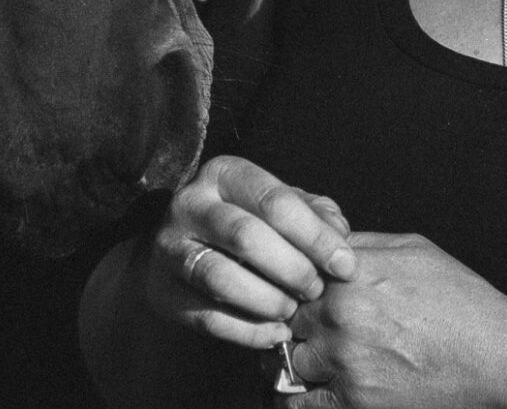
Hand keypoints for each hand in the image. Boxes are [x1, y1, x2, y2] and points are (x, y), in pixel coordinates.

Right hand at [143, 155, 358, 349]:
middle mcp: (190, 203)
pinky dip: (247, 331)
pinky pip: (206, 317)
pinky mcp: (161, 291)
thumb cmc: (244, 220)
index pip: (275, 201)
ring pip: (220, 277)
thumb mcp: (276, 203)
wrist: (175, 246)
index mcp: (224, 173)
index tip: (345, 265)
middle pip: (245, 236)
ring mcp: (169, 247)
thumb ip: (313, 213)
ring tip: (292, 310)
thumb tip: (339, 236)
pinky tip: (274, 334)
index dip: (315, 236)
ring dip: (266, 300)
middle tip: (316, 290)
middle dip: (291, 268)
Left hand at [286, 233, 506, 408]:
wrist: (494, 353)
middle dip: (297, 324)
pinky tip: (321, 388)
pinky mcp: (354, 401)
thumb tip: (327, 242)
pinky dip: (303, 397)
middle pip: (286, 319)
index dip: (296, 285)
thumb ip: (361, 246)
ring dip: (302, 361)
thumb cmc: (460, 300)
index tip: (302, 293)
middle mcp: (340, 316)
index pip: (291, 275)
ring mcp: (344, 361)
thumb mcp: (413, 250)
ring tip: (324, 358)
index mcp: (350, 274)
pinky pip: (301, 403)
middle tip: (315, 328)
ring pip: (289, 361)